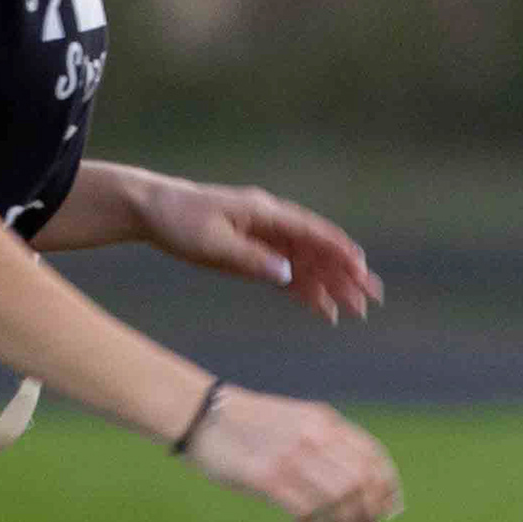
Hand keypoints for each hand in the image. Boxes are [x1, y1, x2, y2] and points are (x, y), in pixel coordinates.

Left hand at [142, 179, 378, 323]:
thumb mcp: (213, 242)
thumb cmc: (179, 219)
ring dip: (330, 288)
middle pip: (316, 252)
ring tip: (354, 310)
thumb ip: (252, 259)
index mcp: (266, 212)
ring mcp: (264, 240)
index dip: (338, 251)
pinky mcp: (253, 254)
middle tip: (371, 297)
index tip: (361, 268)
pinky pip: (286, 275)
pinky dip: (305, 292)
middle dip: (345, 275)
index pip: (312, 232)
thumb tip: (288, 273)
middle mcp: (272, 225)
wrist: (151, 210)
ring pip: (306, 266)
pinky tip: (323, 310)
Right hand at [186, 386, 400, 521]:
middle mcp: (315, 437)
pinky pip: (306, 510)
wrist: (204, 414)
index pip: (373, 457)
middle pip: (362, 482)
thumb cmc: (252, 425)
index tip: (388, 511)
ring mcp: (292, 457)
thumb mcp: (298, 420)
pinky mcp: (267, 478)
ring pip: (339, 499)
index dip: (387, 488)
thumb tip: (361, 482)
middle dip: (369, 513)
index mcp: (325, 422)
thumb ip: (327, 441)